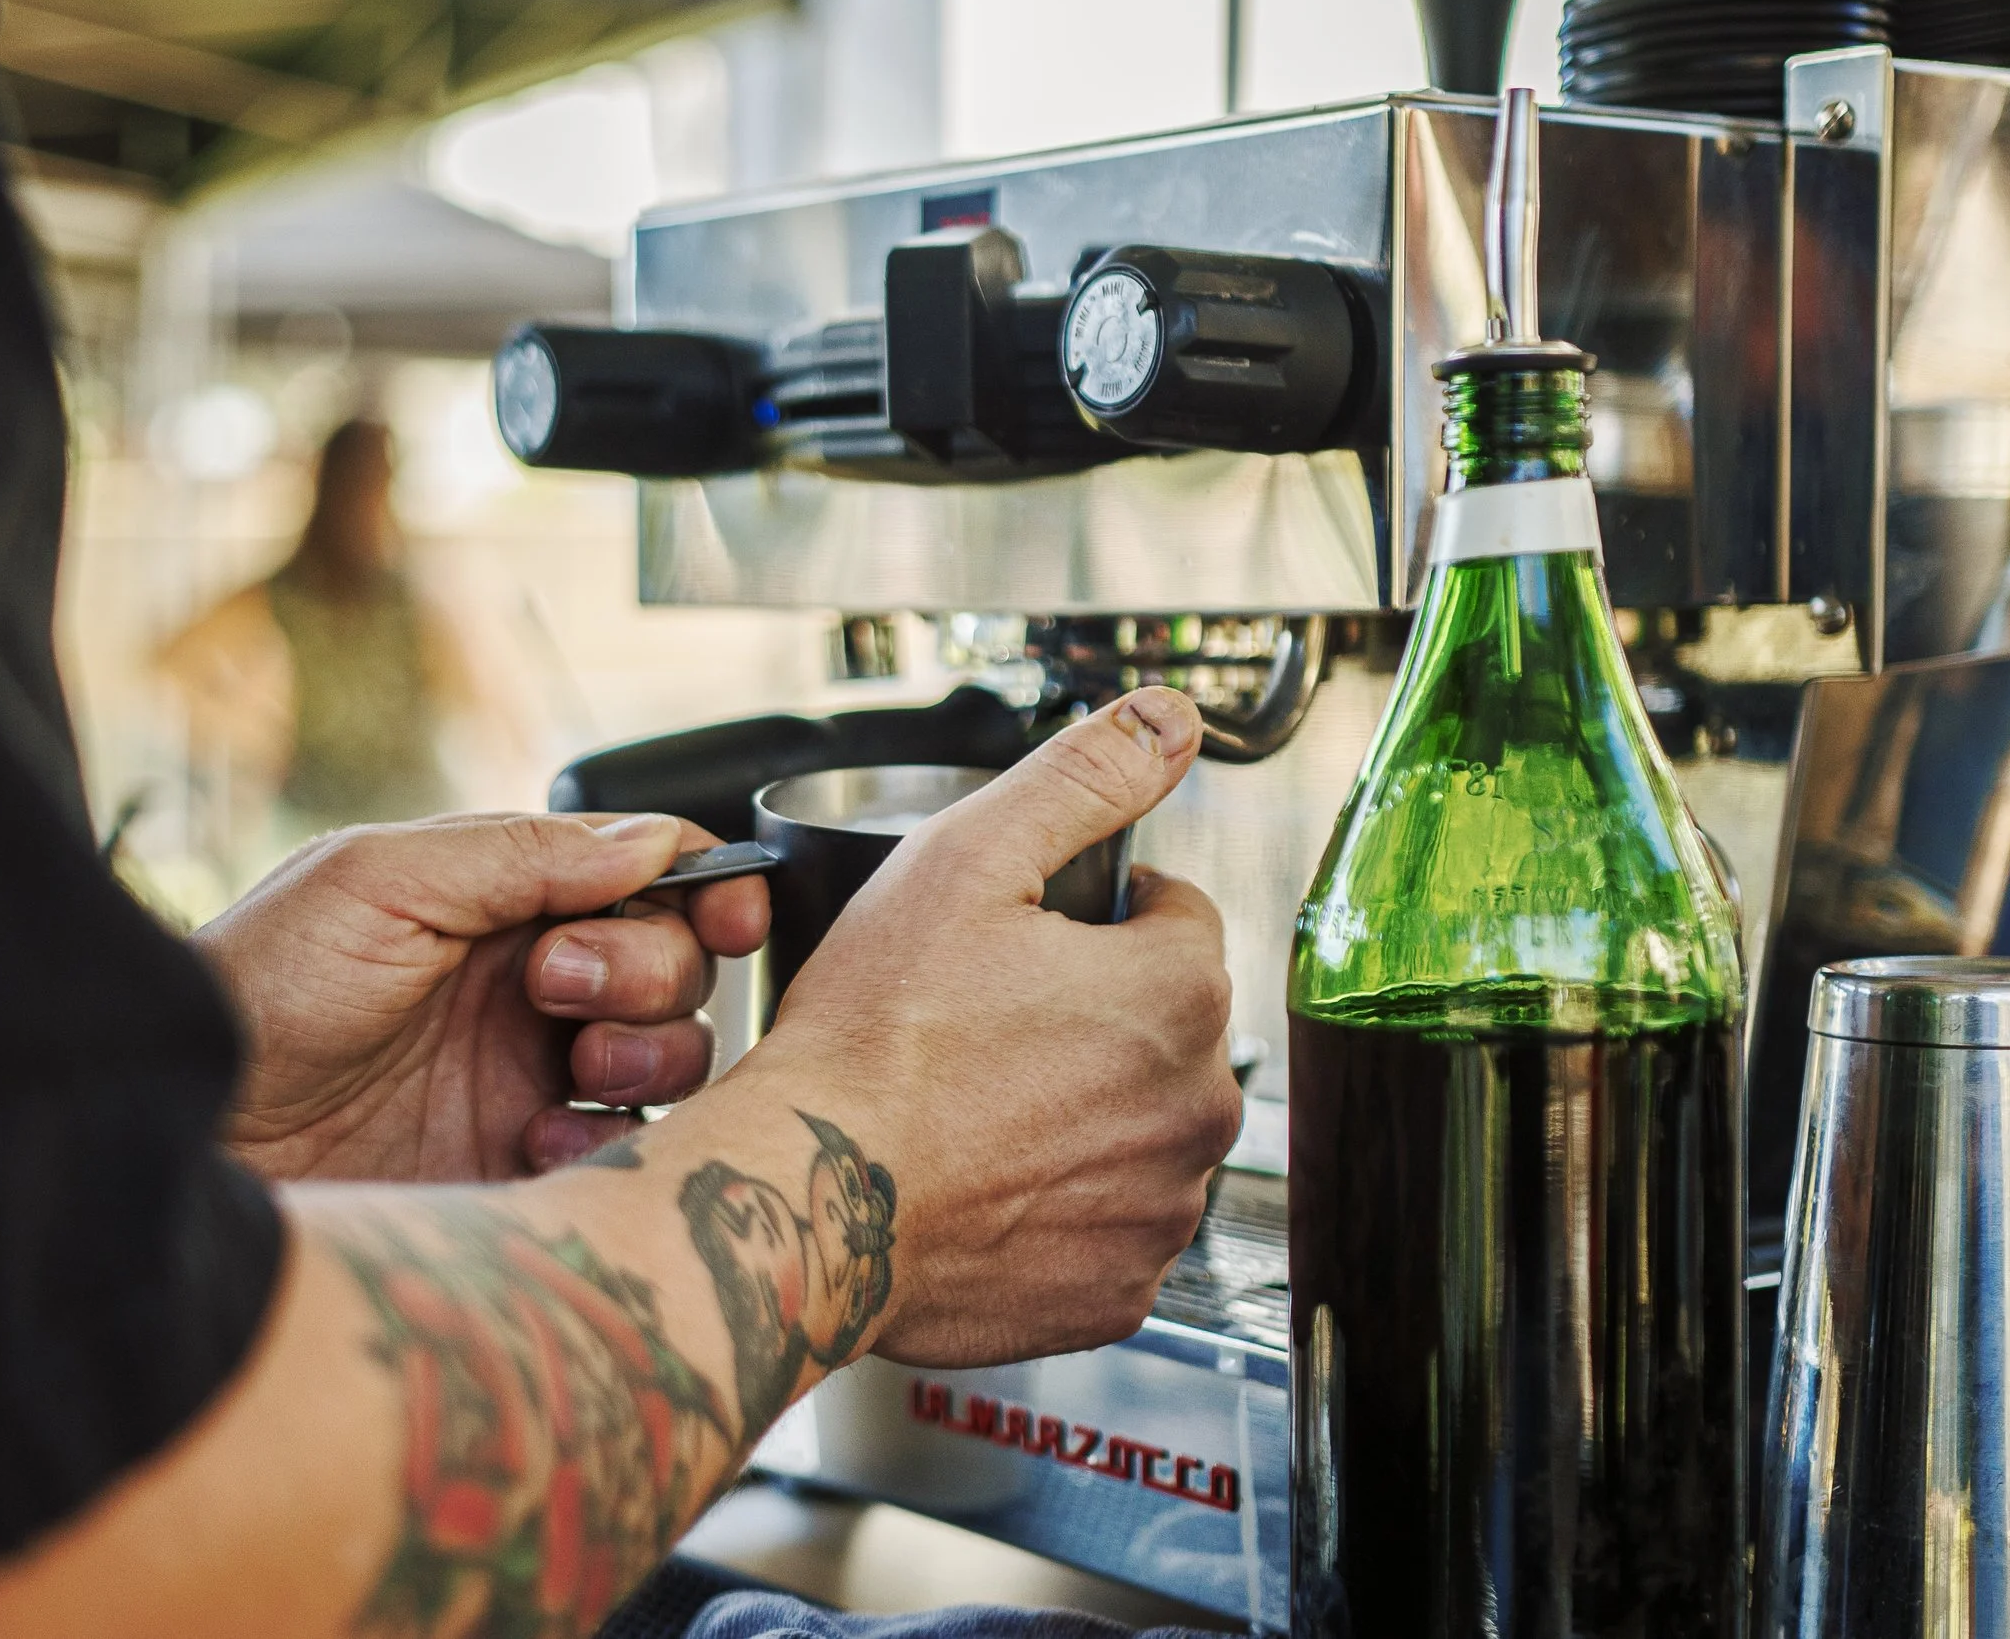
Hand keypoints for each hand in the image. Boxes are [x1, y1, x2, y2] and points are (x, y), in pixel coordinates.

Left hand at [190, 812, 767, 1181]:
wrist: (193, 1134)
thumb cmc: (257, 989)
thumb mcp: (379, 883)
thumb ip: (520, 854)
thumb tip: (650, 841)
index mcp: (500, 898)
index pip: (643, 873)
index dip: (702, 886)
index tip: (725, 914)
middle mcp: (528, 984)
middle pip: (676, 963)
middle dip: (648, 969)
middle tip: (557, 987)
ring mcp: (529, 1075)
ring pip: (672, 1055)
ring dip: (648, 1054)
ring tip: (574, 1071)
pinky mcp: (520, 1164)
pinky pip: (621, 1152)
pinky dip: (603, 1144)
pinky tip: (534, 1142)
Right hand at [736, 686, 1240, 1367]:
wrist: (810, 1197)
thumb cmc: (875, 1038)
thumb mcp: (969, 861)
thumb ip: (1082, 778)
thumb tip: (1169, 718)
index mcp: (1179, 991)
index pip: (1175, 921)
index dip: (1095, 920)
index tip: (1019, 947)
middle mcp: (1199, 1106)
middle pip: (1163, 1031)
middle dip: (1093, 1020)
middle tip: (983, 1029)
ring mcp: (1163, 1208)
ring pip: (1141, 1131)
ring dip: (1083, 1115)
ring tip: (977, 1109)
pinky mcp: (1119, 1292)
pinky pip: (1109, 1228)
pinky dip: (1061, 1209)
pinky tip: (986, 1185)